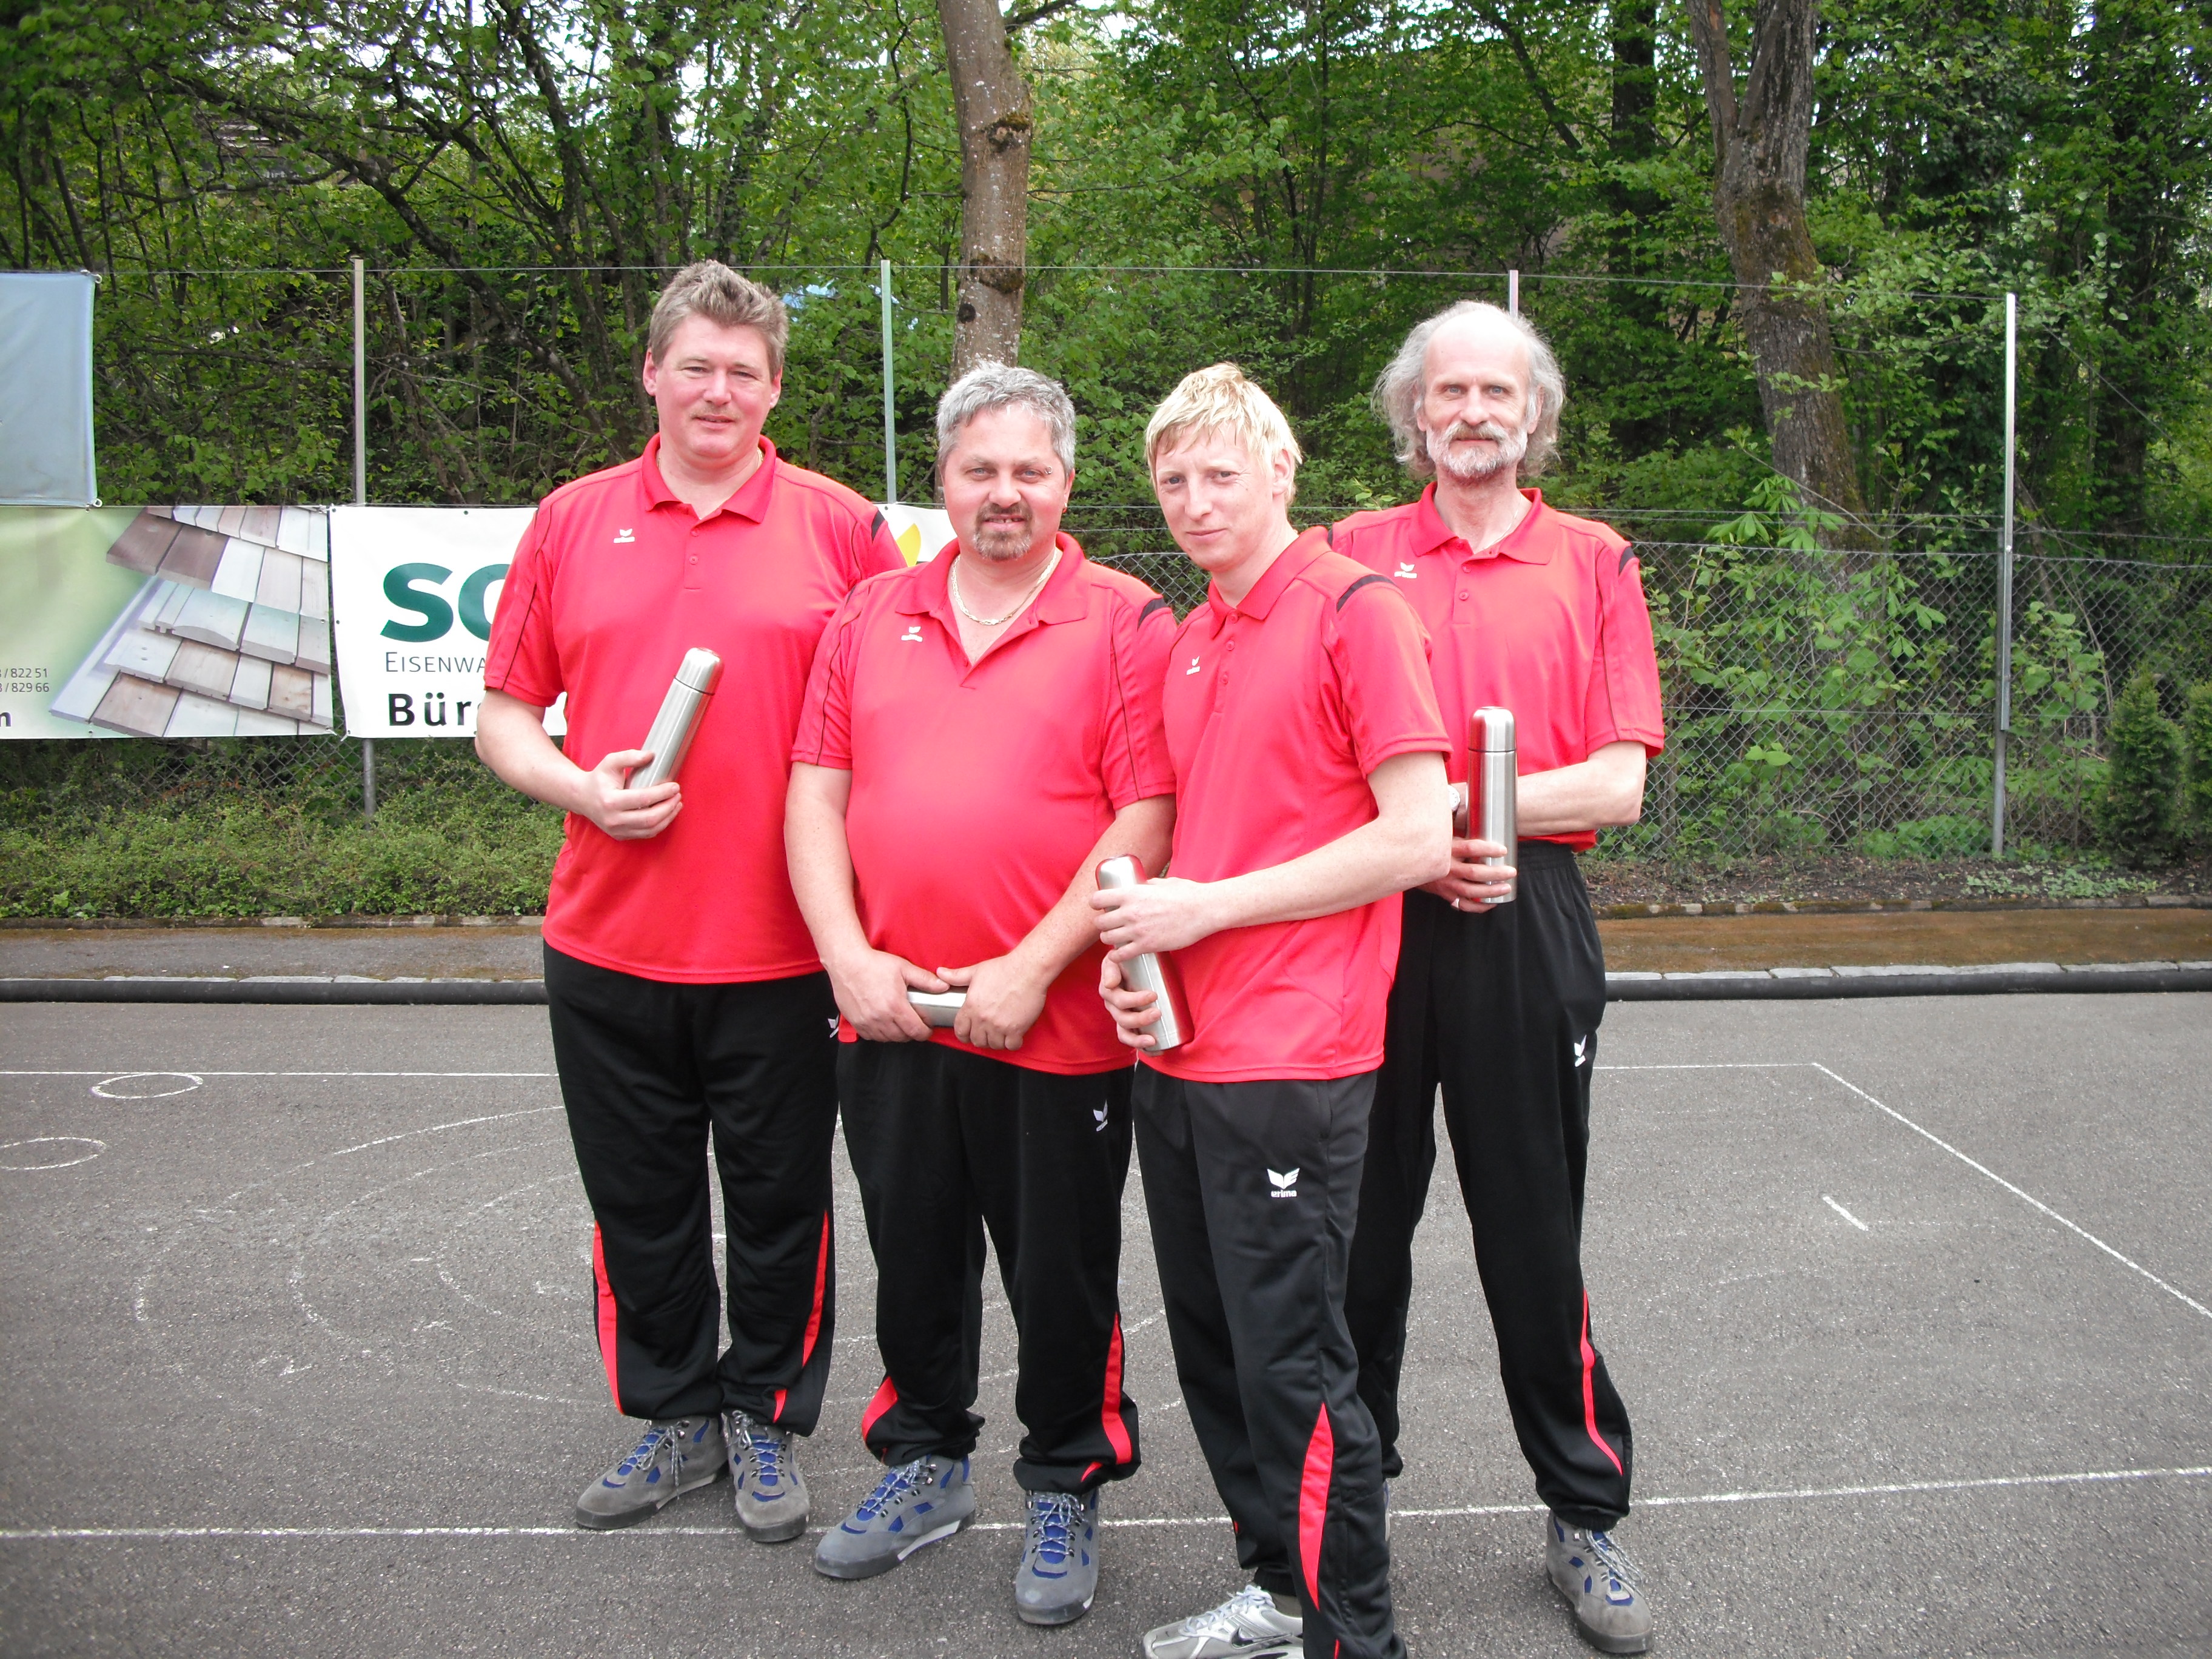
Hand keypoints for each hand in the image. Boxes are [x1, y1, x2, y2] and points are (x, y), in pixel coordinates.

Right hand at [574, 748, 681, 839]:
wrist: (582, 797)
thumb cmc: (599, 778)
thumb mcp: (611, 762)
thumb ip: (630, 756)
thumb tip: (651, 755)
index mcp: (610, 801)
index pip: (644, 799)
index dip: (663, 793)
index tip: (675, 786)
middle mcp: (613, 819)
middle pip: (650, 818)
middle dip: (669, 807)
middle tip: (677, 795)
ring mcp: (617, 830)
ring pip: (650, 829)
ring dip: (668, 817)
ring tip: (676, 804)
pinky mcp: (620, 836)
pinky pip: (645, 834)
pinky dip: (660, 825)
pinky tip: (667, 814)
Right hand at [826, 948, 945, 1041]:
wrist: (846, 963)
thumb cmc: (873, 964)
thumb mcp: (903, 968)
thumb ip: (925, 980)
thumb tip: (943, 986)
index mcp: (895, 1006)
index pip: (916, 1031)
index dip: (925, 1032)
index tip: (927, 1028)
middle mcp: (880, 1017)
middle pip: (903, 1037)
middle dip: (912, 1033)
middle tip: (914, 1024)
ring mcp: (867, 1022)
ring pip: (887, 1039)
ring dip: (897, 1034)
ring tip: (900, 1023)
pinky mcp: (856, 1023)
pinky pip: (872, 1037)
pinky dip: (881, 1034)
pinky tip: (884, 1023)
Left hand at [939, 954, 1048, 1051]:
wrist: (1027, 970)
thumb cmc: (1004, 968)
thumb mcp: (976, 971)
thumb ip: (956, 976)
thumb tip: (940, 973)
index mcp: (971, 1006)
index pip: (960, 1031)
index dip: (963, 1034)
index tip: (968, 1034)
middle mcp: (983, 1019)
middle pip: (977, 1041)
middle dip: (981, 1038)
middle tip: (987, 1032)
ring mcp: (1000, 1026)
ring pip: (994, 1045)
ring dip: (997, 1041)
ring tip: (1001, 1033)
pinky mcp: (1016, 1029)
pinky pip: (1011, 1046)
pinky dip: (1012, 1042)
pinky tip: (1014, 1034)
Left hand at [1090, 875, 1217, 960]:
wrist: (1204, 910)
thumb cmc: (1187, 894)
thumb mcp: (1163, 883)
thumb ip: (1147, 885)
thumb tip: (1140, 886)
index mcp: (1132, 893)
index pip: (1098, 899)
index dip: (1096, 903)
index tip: (1099, 906)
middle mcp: (1130, 912)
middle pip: (1100, 922)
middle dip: (1102, 924)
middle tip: (1108, 925)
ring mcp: (1138, 931)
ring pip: (1107, 939)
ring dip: (1109, 939)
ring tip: (1114, 939)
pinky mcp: (1147, 946)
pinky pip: (1121, 955)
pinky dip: (1117, 956)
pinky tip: (1119, 954)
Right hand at [1098, 955, 1163, 1050]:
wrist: (1130, 962)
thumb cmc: (1125, 959)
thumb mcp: (1115, 958)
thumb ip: (1111, 966)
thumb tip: (1110, 984)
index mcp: (1109, 991)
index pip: (1119, 1000)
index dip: (1135, 1000)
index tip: (1153, 995)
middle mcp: (1112, 1007)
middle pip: (1123, 1018)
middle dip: (1140, 1018)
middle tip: (1158, 1013)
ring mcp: (1120, 1017)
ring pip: (1124, 1033)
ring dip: (1138, 1039)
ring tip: (1153, 1040)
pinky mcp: (1129, 1025)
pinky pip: (1131, 1039)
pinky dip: (1141, 1047)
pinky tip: (1156, 1051)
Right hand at [1420, 837, 1516, 912]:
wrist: (1411, 867)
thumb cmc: (1434, 850)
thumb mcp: (1445, 839)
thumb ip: (1462, 837)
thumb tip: (1484, 825)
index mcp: (1449, 850)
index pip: (1471, 848)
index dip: (1489, 850)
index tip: (1503, 850)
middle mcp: (1448, 868)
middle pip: (1475, 872)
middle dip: (1496, 873)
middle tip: (1511, 871)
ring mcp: (1447, 884)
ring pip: (1471, 891)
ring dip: (1491, 891)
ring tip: (1506, 887)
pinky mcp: (1446, 895)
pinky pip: (1465, 905)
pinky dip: (1479, 906)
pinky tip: (1492, 903)